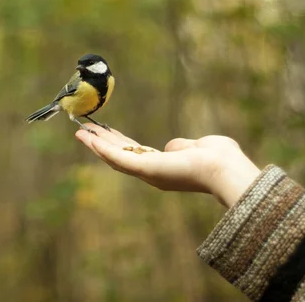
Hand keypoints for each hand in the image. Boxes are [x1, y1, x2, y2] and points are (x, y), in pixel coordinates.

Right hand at [75, 124, 260, 207]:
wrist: (224, 168)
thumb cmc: (219, 158)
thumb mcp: (196, 147)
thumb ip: (182, 146)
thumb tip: (172, 147)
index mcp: (163, 167)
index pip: (135, 154)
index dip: (118, 143)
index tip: (106, 133)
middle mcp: (151, 174)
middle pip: (120, 156)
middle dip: (102, 143)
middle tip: (85, 131)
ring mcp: (147, 173)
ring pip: (114, 157)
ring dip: (96, 145)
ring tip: (80, 132)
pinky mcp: (144, 169)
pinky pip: (118, 157)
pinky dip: (101, 148)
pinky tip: (88, 138)